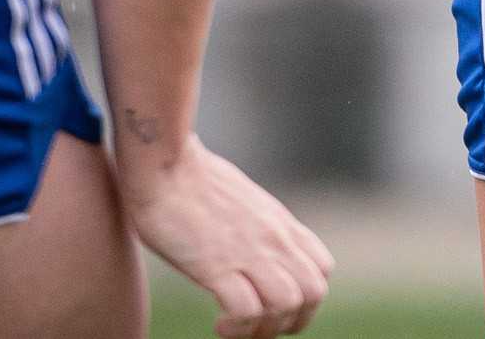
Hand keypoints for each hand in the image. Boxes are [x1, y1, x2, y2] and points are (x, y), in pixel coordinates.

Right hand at [116, 136, 331, 337]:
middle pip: (314, 292)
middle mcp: (272, 236)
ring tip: (237, 327)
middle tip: (258, 326)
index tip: (275, 304)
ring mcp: (248, 250)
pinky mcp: (217, 263)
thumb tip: (248, 240)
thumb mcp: (240, 199)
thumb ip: (255, 223)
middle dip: (292, 322)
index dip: (305, 296)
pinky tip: (220, 324)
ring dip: (266, 328)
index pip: (322, 268)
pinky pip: (248, 311)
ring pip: (288, 303)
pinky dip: (239, 327)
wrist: (163, 162)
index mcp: (278, 222)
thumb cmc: (188, 179)